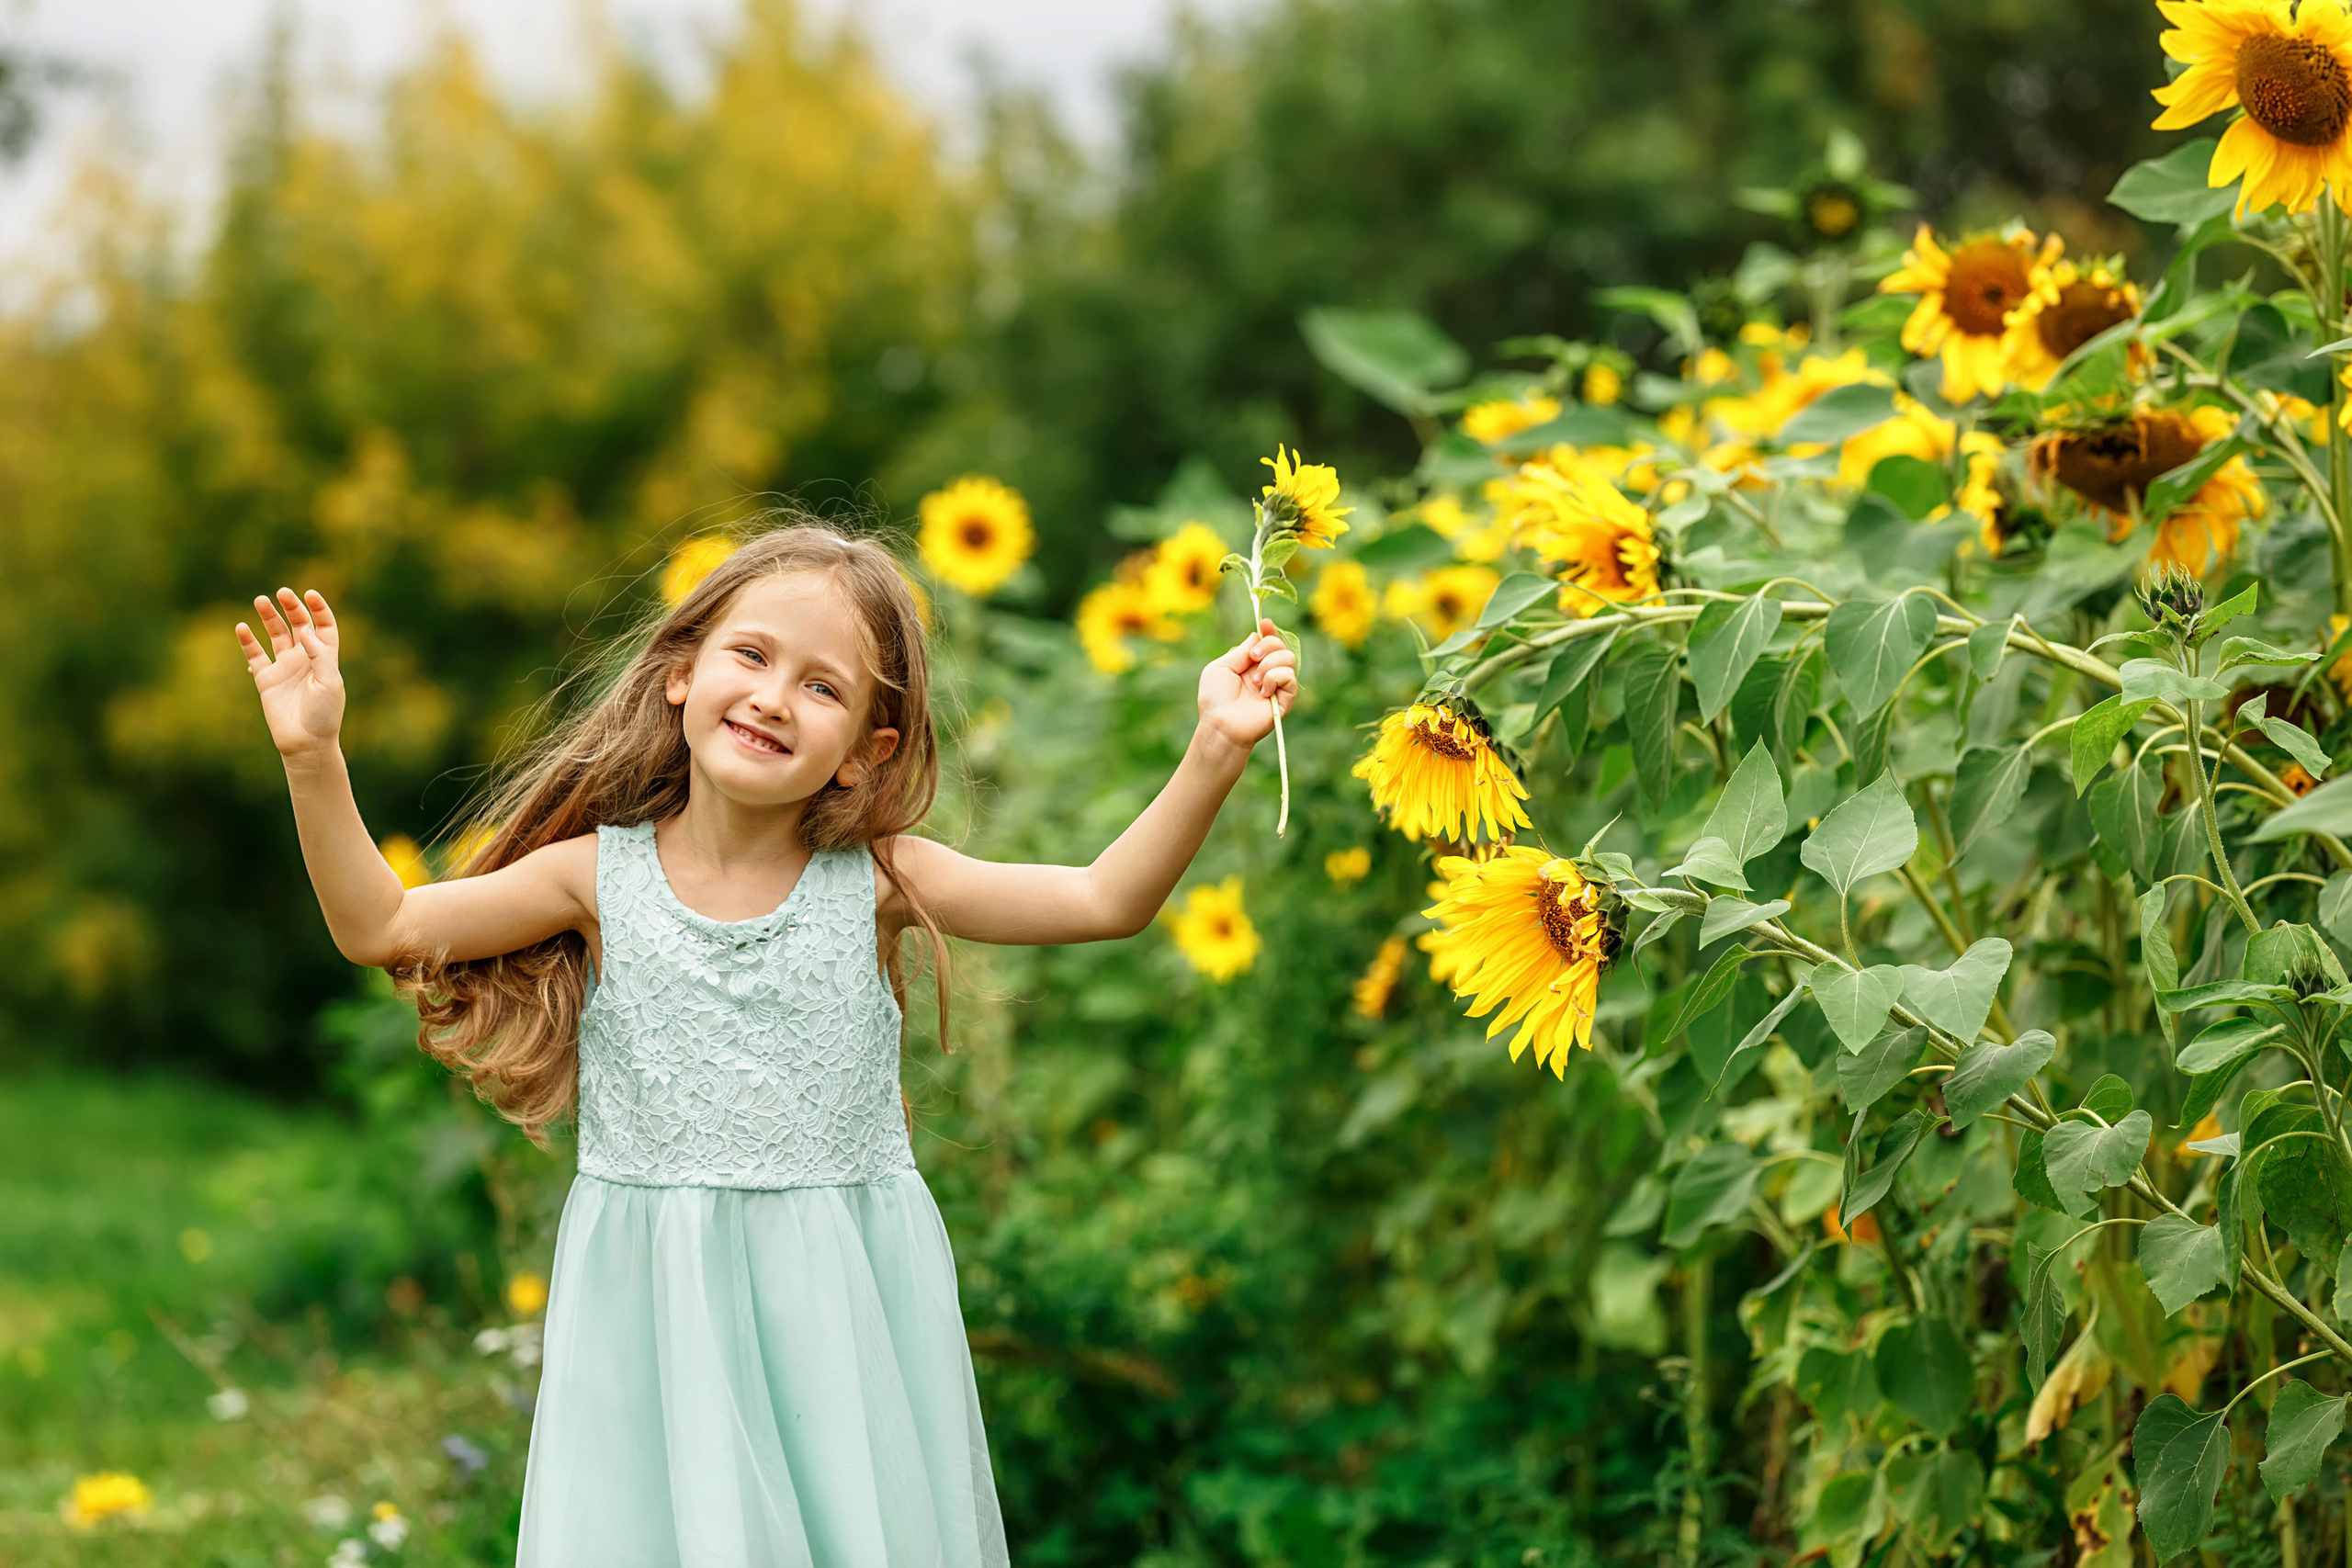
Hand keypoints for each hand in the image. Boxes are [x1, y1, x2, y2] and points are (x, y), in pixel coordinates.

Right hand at [237, 588, 345, 757]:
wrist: (306, 743)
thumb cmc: (324, 715)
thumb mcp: (329, 683)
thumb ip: (319, 655)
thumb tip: (305, 630)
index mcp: (325, 657)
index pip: (323, 626)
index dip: (318, 609)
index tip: (309, 594)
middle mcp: (304, 658)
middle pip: (298, 625)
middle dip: (291, 607)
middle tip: (281, 593)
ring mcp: (284, 667)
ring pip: (275, 635)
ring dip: (269, 617)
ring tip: (261, 600)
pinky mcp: (266, 679)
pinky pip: (254, 655)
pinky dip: (248, 641)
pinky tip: (242, 628)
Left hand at [1197, 619, 1298, 749]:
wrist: (1220, 724)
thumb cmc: (1215, 699)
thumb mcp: (1221, 667)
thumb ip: (1240, 651)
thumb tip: (1257, 635)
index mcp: (1250, 664)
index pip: (1266, 642)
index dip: (1269, 631)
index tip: (1265, 623)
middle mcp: (1266, 672)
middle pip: (1280, 645)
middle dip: (1268, 645)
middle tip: (1253, 658)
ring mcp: (1276, 686)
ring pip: (1288, 658)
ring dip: (1270, 664)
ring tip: (1254, 681)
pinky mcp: (1285, 699)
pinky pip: (1290, 677)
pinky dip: (1275, 678)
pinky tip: (1262, 691)